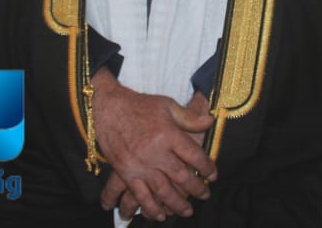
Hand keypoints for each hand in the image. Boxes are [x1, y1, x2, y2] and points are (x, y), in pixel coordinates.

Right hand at [92, 70, 215, 220]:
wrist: (108, 107)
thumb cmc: (141, 106)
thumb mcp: (167, 105)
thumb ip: (190, 117)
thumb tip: (210, 121)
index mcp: (168, 133)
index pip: (194, 155)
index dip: (206, 167)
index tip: (213, 176)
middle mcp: (156, 151)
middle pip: (181, 176)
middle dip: (196, 189)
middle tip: (204, 196)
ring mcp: (140, 164)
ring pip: (163, 191)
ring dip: (177, 204)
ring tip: (187, 211)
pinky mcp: (126, 172)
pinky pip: (140, 195)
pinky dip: (151, 208)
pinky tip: (160, 216)